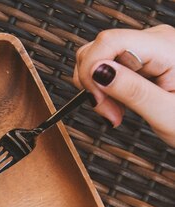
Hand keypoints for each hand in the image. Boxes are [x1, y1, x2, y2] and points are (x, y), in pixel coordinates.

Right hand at [73, 24, 174, 145]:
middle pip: (99, 48)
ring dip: (96, 88)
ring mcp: (145, 48)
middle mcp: (154, 41)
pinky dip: (104, 89)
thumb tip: (99, 71)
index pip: (109, 41)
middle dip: (93, 83)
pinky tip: (119, 104)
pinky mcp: (139, 59)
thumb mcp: (166, 113)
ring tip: (115, 111)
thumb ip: (133, 91)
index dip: (92, 69)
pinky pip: (107, 67)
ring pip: (98, 58)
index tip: (97, 98)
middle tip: (108, 111)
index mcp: (165, 48)